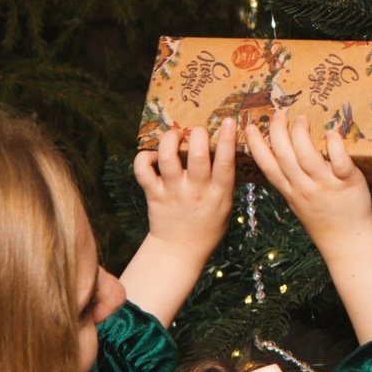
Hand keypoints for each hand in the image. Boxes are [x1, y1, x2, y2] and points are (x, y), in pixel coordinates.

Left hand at [119, 120, 235, 327]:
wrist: (180, 251)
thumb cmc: (207, 224)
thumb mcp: (226, 206)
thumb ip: (225, 181)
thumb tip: (228, 148)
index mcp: (218, 194)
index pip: (225, 164)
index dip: (228, 140)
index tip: (229, 121)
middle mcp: (195, 192)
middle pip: (196, 156)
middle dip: (198, 135)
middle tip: (198, 130)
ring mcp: (173, 192)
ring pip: (167, 158)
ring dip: (171, 139)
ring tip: (175, 136)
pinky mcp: (153, 194)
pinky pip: (142, 170)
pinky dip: (145, 157)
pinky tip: (153, 156)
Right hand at [241, 103, 371, 254]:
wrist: (347, 241)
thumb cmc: (323, 218)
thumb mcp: (298, 202)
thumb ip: (290, 180)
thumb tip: (282, 152)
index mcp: (290, 191)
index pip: (268, 167)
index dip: (256, 147)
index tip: (249, 128)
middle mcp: (304, 188)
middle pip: (284, 157)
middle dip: (278, 133)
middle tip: (278, 115)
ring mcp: (326, 185)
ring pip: (307, 157)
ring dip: (301, 135)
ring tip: (300, 119)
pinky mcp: (348, 183)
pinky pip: (339, 162)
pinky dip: (334, 146)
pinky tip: (331, 132)